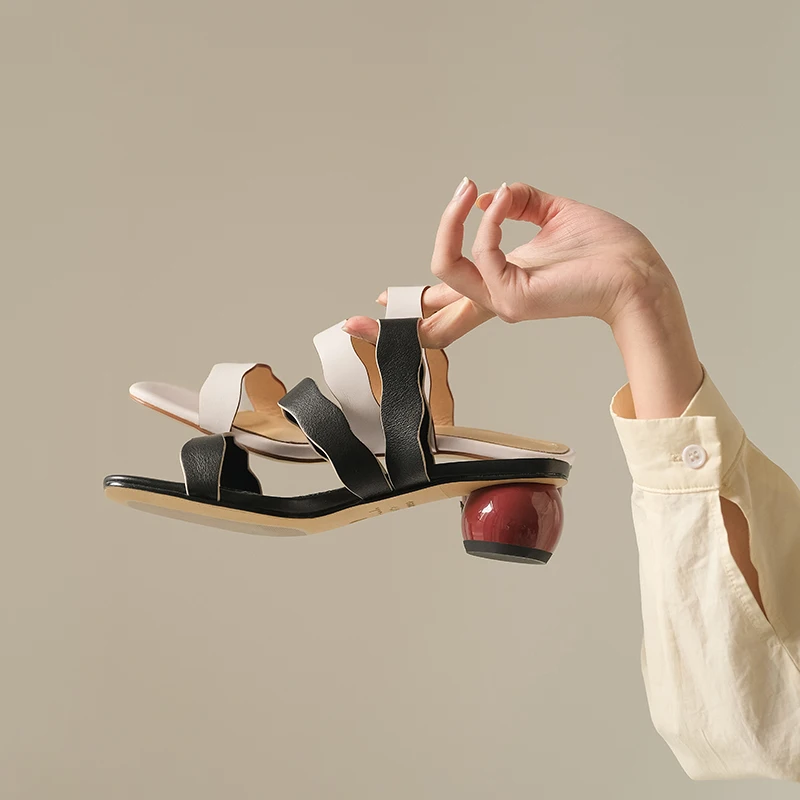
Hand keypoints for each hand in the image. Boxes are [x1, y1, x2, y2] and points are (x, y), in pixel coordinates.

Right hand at [345, 178, 678, 347]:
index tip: (378, 305)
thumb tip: (492, 193)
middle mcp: (492, 298)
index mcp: (497, 285)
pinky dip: (490, 216)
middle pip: (428, 321)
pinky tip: (505, 198)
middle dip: (386, 324)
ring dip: (450, 219)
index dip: (413, 304)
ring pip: (442, 269)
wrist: (635, 271)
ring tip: (470, 191)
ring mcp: (499, 301)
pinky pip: (481, 250)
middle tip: (351, 322)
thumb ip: (518, 204)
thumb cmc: (603, 249)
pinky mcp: (511, 297)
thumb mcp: (552, 217)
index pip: (444, 303)